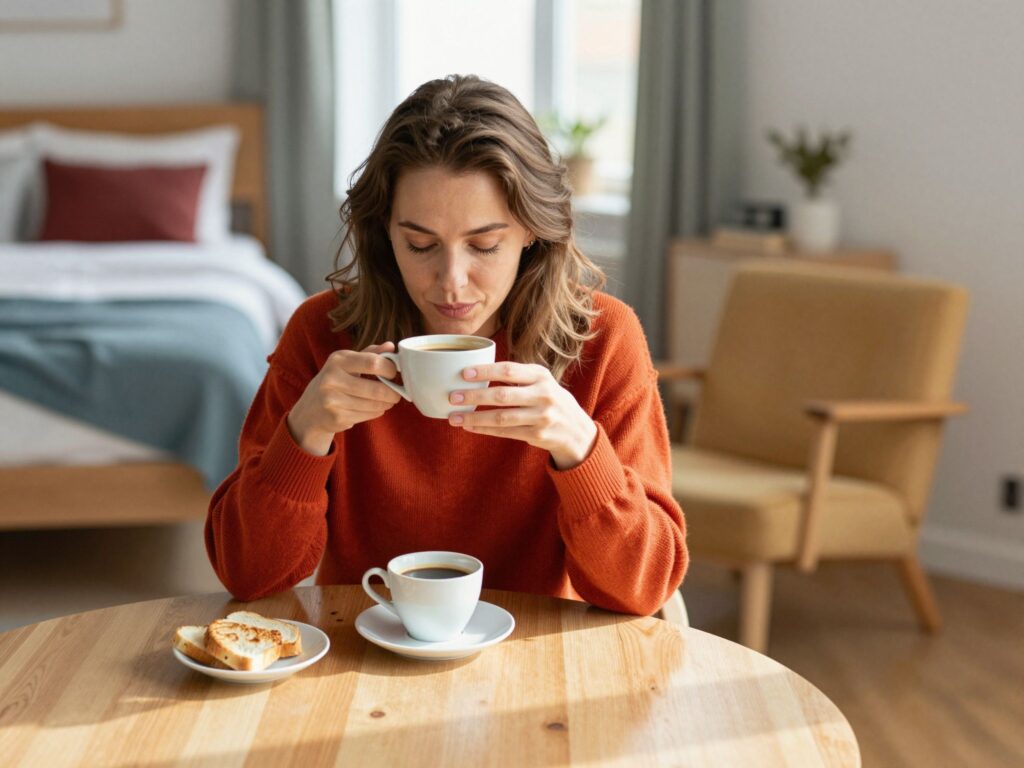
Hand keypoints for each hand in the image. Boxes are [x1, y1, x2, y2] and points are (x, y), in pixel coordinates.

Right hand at [286, 342, 400, 455]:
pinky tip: (371, 408)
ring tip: (387, 401)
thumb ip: (370, 353)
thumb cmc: (336, 379)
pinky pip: (368, 415)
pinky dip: (376, 412)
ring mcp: (333, 400)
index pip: (373, 363)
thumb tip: (391, 345)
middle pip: (377, 389)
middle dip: (393, 393)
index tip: (395, 373)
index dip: (390, 369)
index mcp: (337, 360)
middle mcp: (332, 379)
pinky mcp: (337, 418)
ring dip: (386, 404)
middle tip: (397, 393)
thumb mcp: (348, 362)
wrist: (311, 408)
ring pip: (375, 405)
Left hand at [447, 361, 597, 469]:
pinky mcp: (537, 435)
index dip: (485, 371)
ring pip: (501, 418)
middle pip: (502, 395)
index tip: (464, 373)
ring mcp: (541, 416)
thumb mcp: (542, 381)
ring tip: (454, 417)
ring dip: (475, 418)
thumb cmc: (550, 399)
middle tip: (453, 396)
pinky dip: (485, 430)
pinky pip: (505, 432)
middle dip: (475, 396)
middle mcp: (543, 395)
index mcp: (541, 376)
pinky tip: (469, 427)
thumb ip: (518, 376)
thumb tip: (476, 372)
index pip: (509, 370)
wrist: (576, 430)